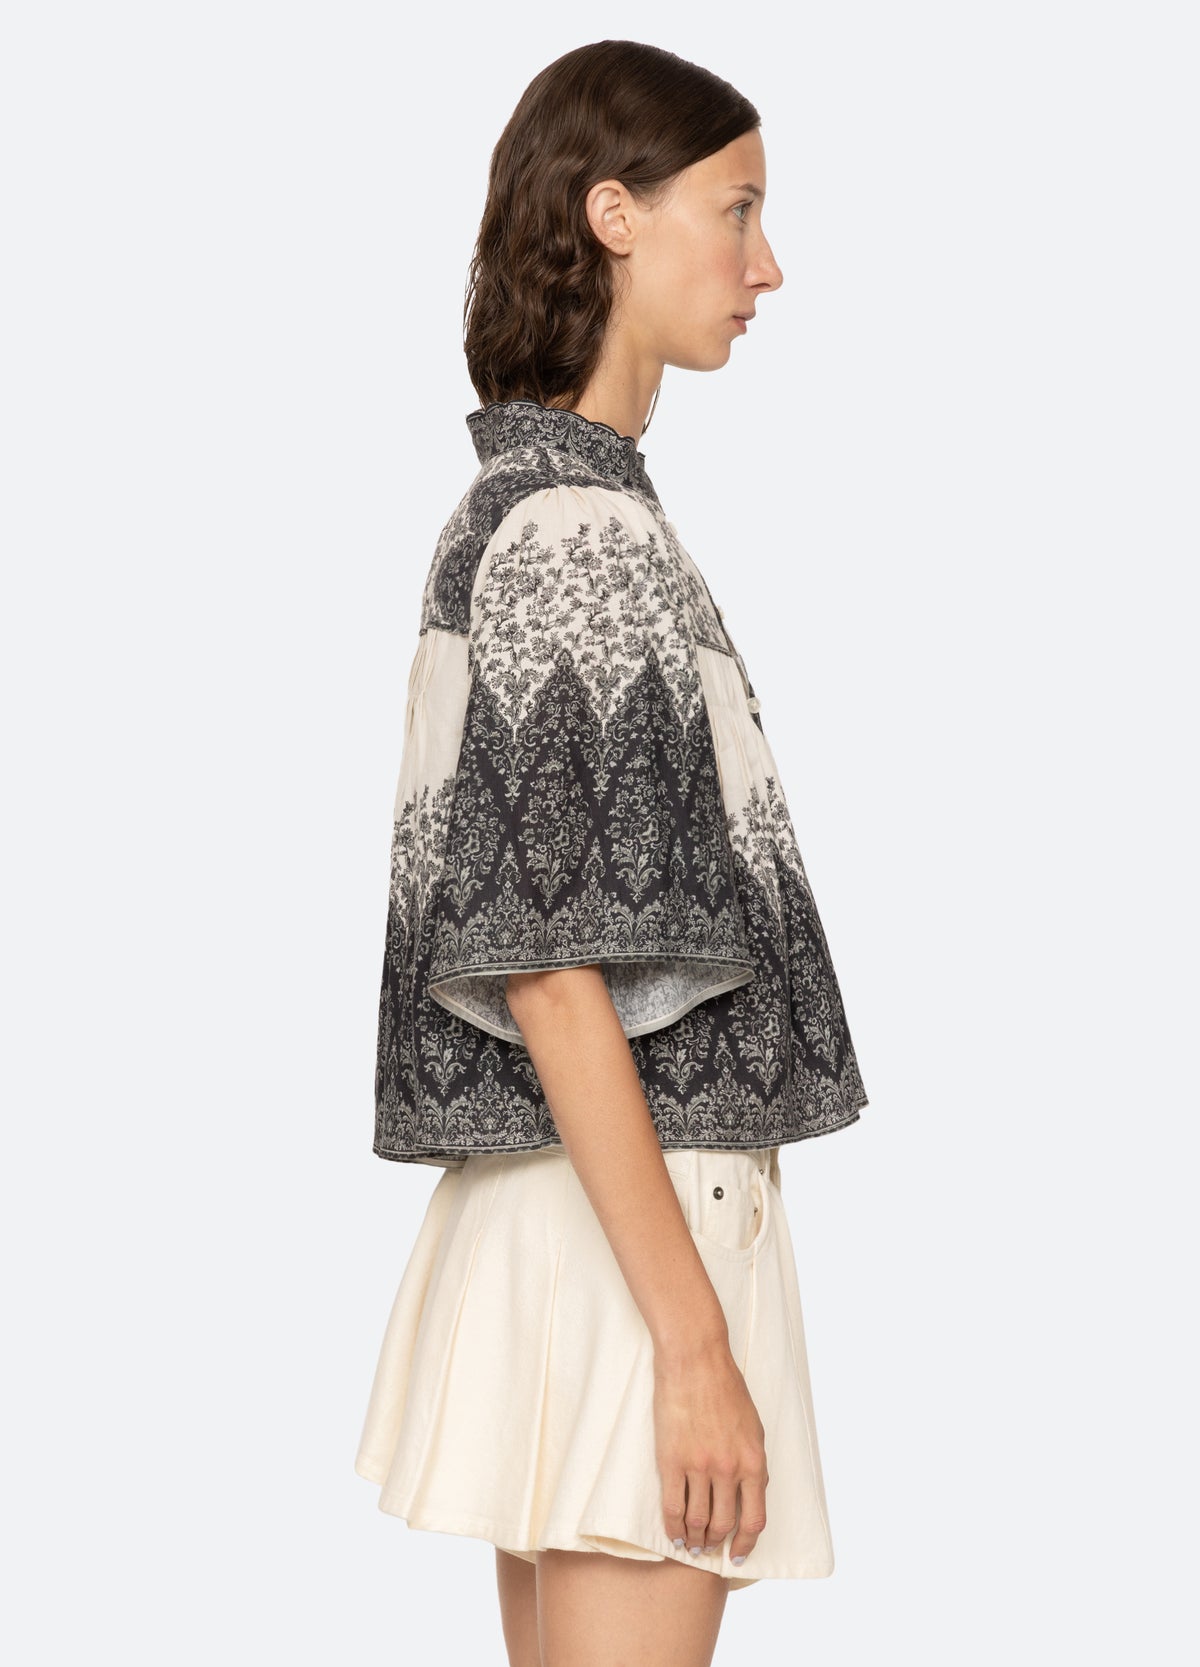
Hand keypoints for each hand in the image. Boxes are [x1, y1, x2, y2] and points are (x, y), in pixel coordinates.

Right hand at [653, 1337, 768, 1567]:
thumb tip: (750, 1490)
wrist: (695, 1360)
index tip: (738, 1553)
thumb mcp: (753, 1425)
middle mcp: (729, 1469)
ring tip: (692, 1544)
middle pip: (724, 1523)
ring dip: (695, 1538)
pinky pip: (673, 1505)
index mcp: (754, 1461)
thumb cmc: (725, 1386)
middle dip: (717, 1542)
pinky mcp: (671, 1460)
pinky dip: (674, 1525)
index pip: (755, 1518)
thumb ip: (752, 1460)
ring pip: (698, 1519)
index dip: (746, 1542)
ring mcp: (699, 1466)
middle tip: (710, 1549)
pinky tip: (675, 1532)